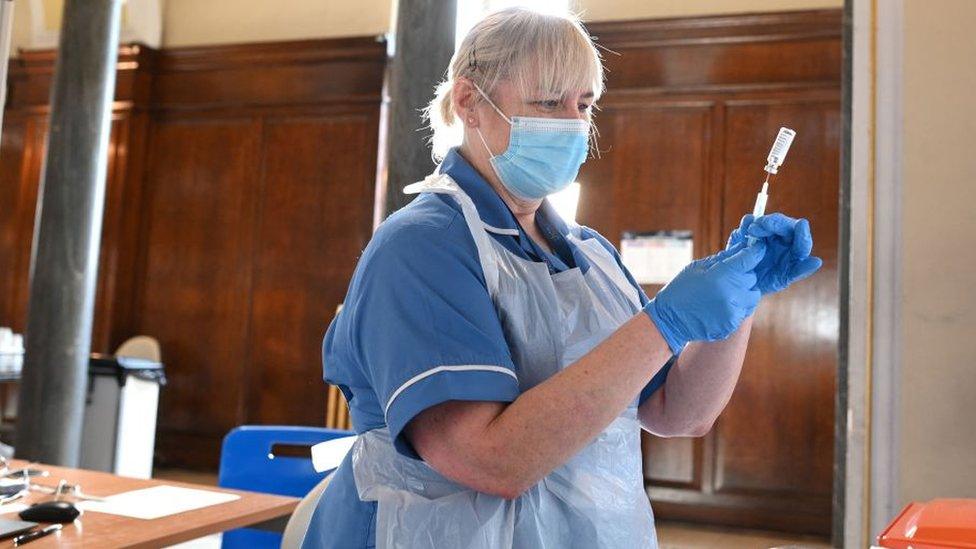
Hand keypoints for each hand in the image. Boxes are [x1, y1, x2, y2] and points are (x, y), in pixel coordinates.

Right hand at [644, 242, 764, 354]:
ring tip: (727, 292)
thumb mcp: (697, 267)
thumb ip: (722, 258)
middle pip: (752, 278)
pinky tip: (721, 305)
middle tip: (728, 276)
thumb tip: (741, 247)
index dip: (755, 252)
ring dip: (744, 291)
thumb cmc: (681, 289)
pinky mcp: (733, 324)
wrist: (670, 319)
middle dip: (743, 274)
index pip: (750, 258)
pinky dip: (737, 306)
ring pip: (753, 296)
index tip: (755, 249)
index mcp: (722, 275)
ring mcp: (733, 310)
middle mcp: (731, 293)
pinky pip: (744, 310)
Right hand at [727, 213, 822, 295]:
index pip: (802, 241)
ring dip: (761, 222)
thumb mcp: (781, 279)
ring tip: (752, 230)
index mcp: (795, 251)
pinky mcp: (752, 231)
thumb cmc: (766, 282)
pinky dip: (748, 221)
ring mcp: (768, 233)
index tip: (801, 224)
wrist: (741, 281)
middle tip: (764, 224)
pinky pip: (751, 222)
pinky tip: (745, 227)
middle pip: (785, 226)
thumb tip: (817, 261)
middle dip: (776, 223)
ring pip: (769, 221)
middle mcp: (784, 239)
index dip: (802, 233)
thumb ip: (800, 270)